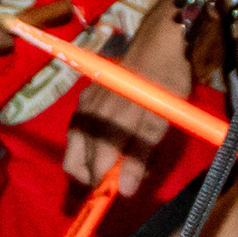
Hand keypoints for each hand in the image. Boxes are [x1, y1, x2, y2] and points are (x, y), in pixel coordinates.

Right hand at [57, 0, 187, 190]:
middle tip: (119, 178)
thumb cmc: (164, 84)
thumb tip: (124, 191)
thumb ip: (139, 157)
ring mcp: (83, 107)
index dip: (106, 187)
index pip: (94, 170)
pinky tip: (113, 141)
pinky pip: (80, 132)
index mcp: (104, 125)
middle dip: (92, 178)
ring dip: (90, 162)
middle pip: (73, 163)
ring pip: (74, 148)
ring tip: (119, 160)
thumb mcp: (159, 123)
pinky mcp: (86, 99)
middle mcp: (87, 117)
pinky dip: (91, 145)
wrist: (158, 44)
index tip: (122, 192)